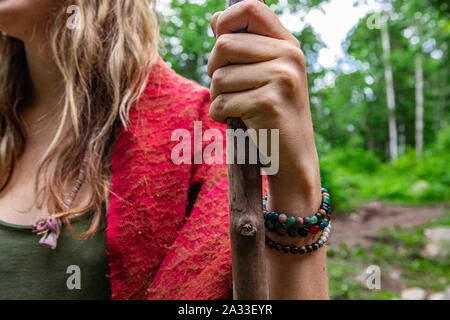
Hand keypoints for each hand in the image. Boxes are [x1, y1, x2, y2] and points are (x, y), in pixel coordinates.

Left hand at [208, 0, 320, 214]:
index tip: (220, 40)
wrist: (294, 156)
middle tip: (226, 88)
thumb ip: (245, 46)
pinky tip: (238, 121)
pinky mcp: (268, 103)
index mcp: (288, 44)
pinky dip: (220, 115)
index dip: (225, 20)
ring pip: (219, 77)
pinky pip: (221, 102)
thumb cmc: (274, 114)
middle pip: (223, 45)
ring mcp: (281, 79)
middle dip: (214, 70)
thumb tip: (215, 19)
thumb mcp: (267, 74)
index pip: (249, 8)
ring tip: (237, 108)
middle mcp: (288, 56)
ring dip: (217, 97)